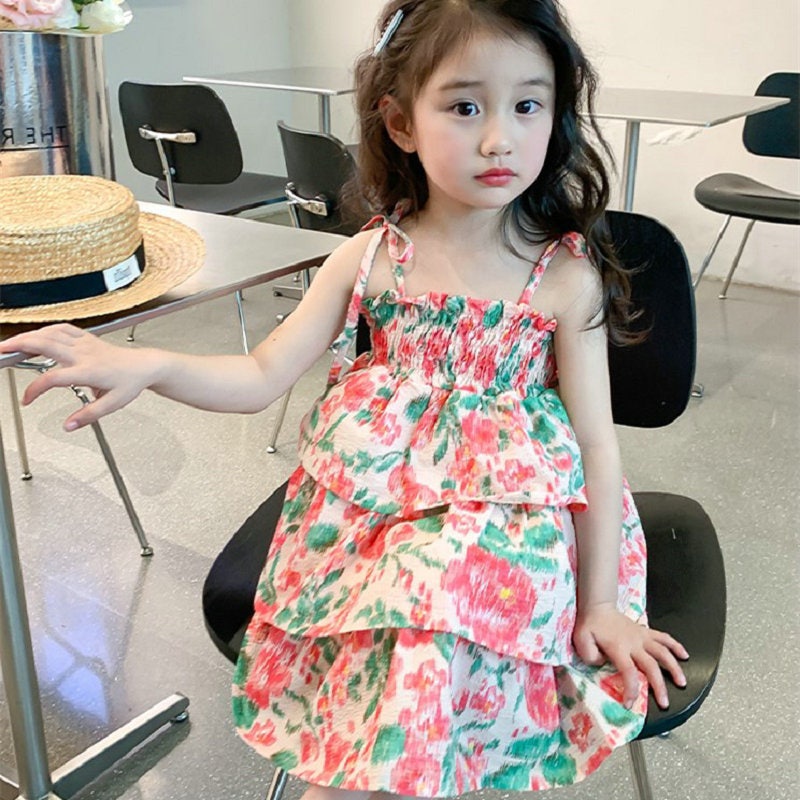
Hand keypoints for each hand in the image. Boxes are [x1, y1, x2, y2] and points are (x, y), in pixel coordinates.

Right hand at [0, 323, 154, 429]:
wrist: (145, 366)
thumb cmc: (131, 382)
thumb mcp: (113, 404)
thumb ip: (89, 415)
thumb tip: (68, 426)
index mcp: (88, 371)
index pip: (53, 378)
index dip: (35, 389)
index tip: (27, 400)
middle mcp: (84, 354)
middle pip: (44, 344)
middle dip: (18, 346)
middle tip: (0, 351)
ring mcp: (84, 343)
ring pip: (50, 333)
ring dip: (28, 336)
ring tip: (10, 343)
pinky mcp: (87, 338)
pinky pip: (63, 329)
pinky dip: (45, 330)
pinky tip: (36, 334)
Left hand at [573, 602, 687, 709]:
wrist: (598, 606)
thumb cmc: (590, 625)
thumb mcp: (581, 641)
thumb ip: (590, 655)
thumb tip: (603, 663)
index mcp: (618, 647)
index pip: (629, 672)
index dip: (631, 690)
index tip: (629, 704)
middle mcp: (634, 642)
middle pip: (651, 666)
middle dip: (659, 686)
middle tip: (665, 703)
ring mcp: (642, 636)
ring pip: (663, 652)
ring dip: (674, 667)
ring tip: (682, 682)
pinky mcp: (646, 631)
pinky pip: (664, 637)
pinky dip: (676, 646)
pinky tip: (685, 656)